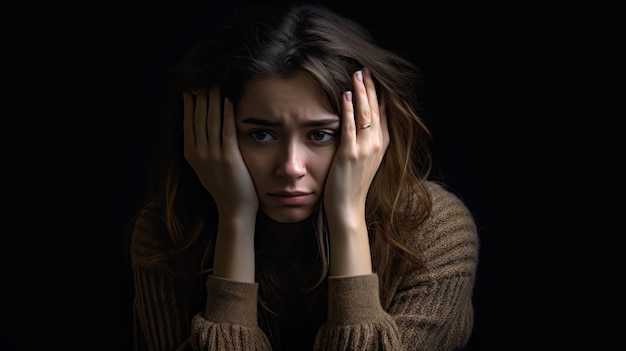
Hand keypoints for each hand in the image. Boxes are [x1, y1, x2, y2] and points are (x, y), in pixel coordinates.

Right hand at [183, 87, 258, 218]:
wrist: (234, 210)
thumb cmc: (224, 189)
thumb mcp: (206, 168)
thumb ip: (203, 150)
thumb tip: (204, 131)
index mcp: (191, 155)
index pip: (187, 123)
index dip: (189, 105)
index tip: (192, 89)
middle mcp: (199, 154)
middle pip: (198, 119)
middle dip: (200, 98)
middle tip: (204, 81)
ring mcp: (213, 156)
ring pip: (210, 121)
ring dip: (212, 101)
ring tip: (215, 85)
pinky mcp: (229, 158)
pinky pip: (226, 131)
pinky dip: (226, 114)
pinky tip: (227, 101)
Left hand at [324, 67, 389, 220]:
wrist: (348, 209)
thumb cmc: (351, 186)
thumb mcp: (364, 161)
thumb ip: (365, 143)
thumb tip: (360, 126)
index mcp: (381, 145)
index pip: (382, 113)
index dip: (378, 94)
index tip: (372, 78)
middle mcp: (376, 145)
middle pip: (375, 109)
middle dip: (370, 87)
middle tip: (364, 69)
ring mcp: (364, 149)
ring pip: (364, 114)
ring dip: (361, 92)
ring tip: (357, 74)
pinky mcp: (349, 154)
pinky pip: (350, 126)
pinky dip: (348, 109)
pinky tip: (345, 94)